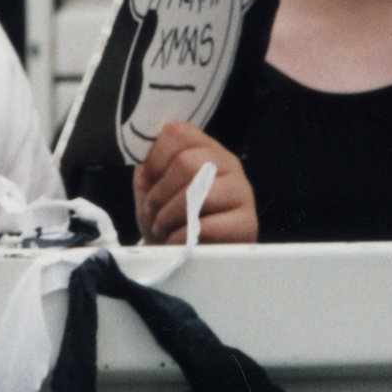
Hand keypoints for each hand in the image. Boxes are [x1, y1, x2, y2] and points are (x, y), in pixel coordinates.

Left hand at [133, 122, 257, 244]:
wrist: (193, 259)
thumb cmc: (174, 221)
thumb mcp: (154, 193)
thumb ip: (148, 174)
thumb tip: (144, 169)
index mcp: (206, 150)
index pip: (179, 132)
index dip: (155, 156)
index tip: (147, 179)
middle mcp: (228, 165)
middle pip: (187, 162)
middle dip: (160, 192)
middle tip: (152, 211)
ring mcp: (241, 192)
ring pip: (199, 192)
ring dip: (169, 215)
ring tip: (162, 228)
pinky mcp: (246, 223)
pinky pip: (207, 225)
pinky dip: (182, 236)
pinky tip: (178, 241)